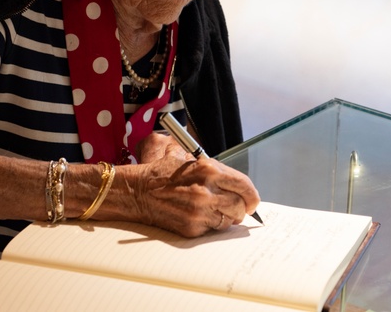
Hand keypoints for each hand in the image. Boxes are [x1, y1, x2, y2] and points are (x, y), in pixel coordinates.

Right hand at [126, 134, 259, 237]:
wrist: (138, 191)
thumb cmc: (163, 174)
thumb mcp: (189, 161)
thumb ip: (215, 171)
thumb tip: (239, 187)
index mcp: (208, 170)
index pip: (244, 185)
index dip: (252, 196)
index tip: (252, 201)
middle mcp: (206, 191)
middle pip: (239, 206)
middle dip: (240, 208)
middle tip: (235, 208)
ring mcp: (199, 211)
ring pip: (228, 221)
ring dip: (225, 217)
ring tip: (212, 210)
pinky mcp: (192, 227)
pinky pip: (212, 229)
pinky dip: (209, 224)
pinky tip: (197, 215)